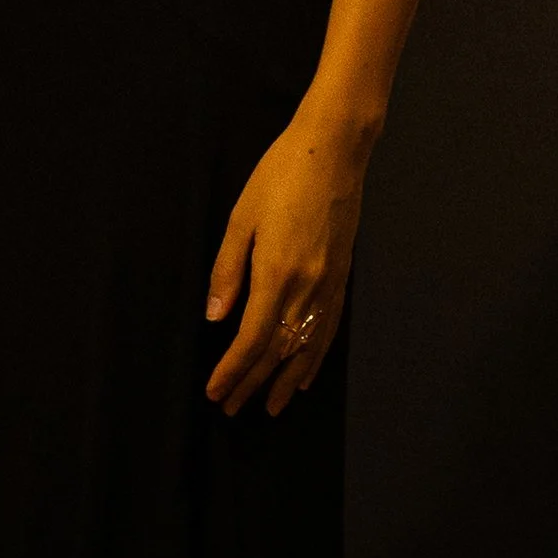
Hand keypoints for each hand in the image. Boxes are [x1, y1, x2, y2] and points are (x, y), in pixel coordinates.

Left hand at [203, 112, 366, 417]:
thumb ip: (228, 269)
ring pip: (307, 348)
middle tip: (232, 408)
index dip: (233, 371)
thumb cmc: (281, 174)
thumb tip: (215, 317)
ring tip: (271, 407)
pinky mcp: (342, 276)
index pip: (252, 340)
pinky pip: (328, 329)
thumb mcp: (243, 216)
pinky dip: (316, 357)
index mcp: (277, 273)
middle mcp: (307, 288)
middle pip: (278, 351)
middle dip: (253, 383)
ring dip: (286, 381)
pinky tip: (306, 374)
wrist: (333, 150)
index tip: (215, 392)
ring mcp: (329, 285)